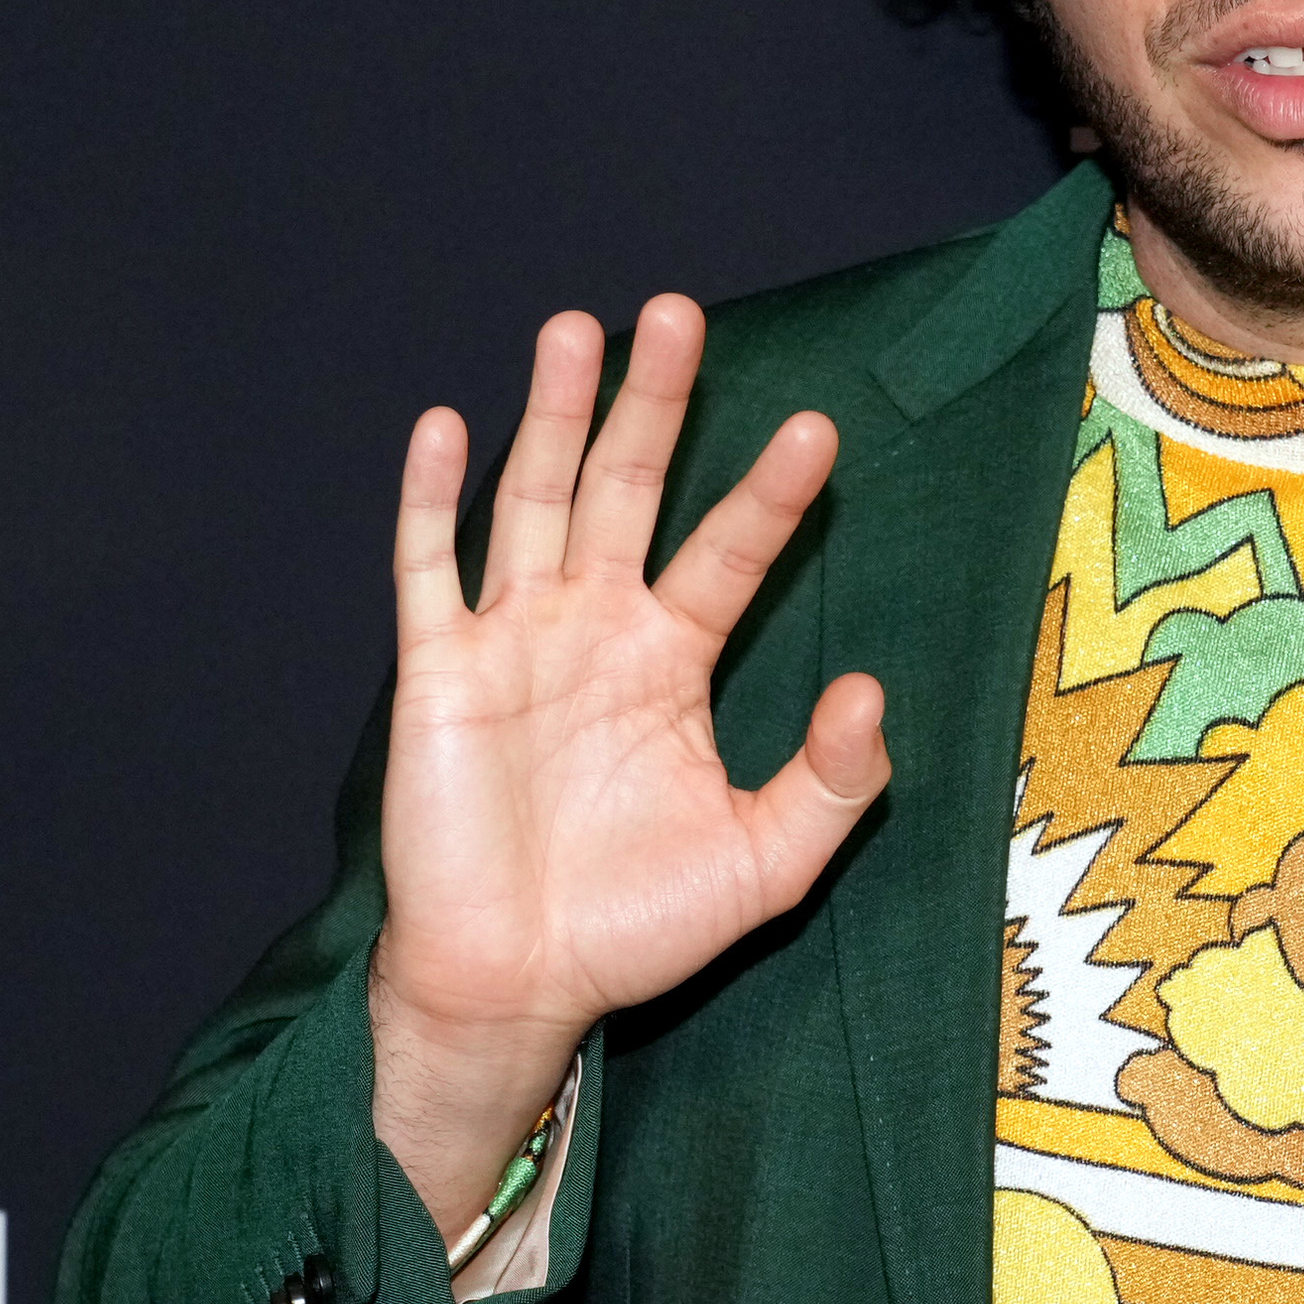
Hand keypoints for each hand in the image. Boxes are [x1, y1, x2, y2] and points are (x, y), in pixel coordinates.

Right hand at [364, 296, 886, 1236]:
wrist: (516, 989)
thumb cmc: (635, 928)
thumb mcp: (765, 863)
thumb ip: (832, 784)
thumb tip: (874, 690)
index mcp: (671, 660)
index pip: (729, 553)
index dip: (768, 494)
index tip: (816, 430)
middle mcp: (594, 628)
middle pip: (628, 489)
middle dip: (653, 404)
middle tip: (680, 314)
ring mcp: (512, 640)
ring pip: (535, 500)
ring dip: (553, 415)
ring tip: (579, 328)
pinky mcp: (438, 672)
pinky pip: (430, 569)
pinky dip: (429, 499)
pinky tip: (442, 424)